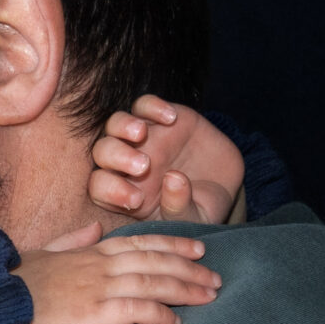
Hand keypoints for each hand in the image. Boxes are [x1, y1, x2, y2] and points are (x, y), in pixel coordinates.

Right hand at [11, 228, 219, 323]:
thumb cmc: (9, 287)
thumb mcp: (40, 254)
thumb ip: (71, 240)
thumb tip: (94, 226)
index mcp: (87, 252)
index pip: (140, 242)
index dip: (172, 243)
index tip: (197, 246)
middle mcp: (98, 265)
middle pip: (154, 260)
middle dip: (189, 266)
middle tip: (216, 275)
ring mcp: (97, 288)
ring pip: (154, 282)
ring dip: (186, 289)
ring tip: (209, 296)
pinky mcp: (94, 314)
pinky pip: (138, 311)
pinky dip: (161, 315)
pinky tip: (176, 323)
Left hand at [88, 96, 246, 223]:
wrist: (224, 184)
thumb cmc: (200, 208)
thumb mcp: (193, 219)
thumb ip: (178, 208)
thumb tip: (173, 178)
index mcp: (124, 193)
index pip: (100, 189)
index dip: (112, 192)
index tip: (137, 199)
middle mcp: (125, 164)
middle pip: (102, 152)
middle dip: (116, 157)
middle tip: (143, 166)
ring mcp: (142, 138)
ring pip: (115, 123)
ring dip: (123, 126)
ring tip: (141, 134)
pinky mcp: (160, 117)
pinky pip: (144, 105)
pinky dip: (152, 107)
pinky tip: (171, 118)